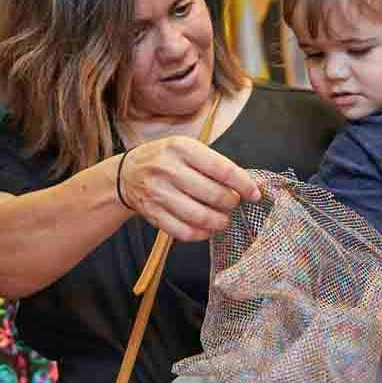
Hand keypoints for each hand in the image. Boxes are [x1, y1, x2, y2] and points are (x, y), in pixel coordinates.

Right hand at [117, 136, 261, 242]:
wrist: (126, 174)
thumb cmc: (167, 160)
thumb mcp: (187, 149)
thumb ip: (216, 165)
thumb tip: (251, 185)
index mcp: (181, 148)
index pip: (222, 169)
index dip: (244, 184)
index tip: (255, 194)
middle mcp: (168, 169)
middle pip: (214, 195)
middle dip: (231, 203)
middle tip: (232, 203)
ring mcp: (158, 193)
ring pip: (200, 217)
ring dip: (219, 222)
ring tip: (223, 219)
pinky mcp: (152, 214)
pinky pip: (184, 232)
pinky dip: (201, 234)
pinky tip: (206, 228)